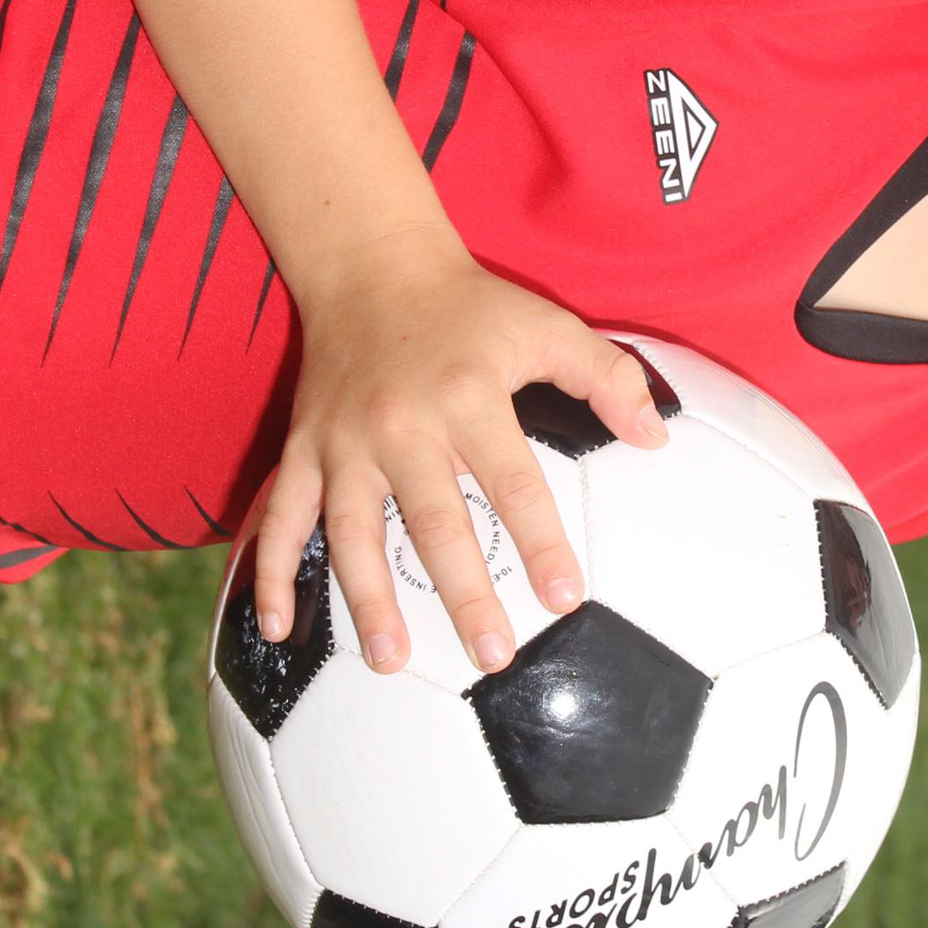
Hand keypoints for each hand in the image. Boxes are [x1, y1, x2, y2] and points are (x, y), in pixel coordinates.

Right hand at [249, 229, 667, 673]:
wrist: (370, 266)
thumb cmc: (470, 306)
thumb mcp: (547, 325)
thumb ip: (607, 378)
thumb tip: (655, 438)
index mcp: (467, 397)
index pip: (512, 482)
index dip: (540, 542)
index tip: (565, 598)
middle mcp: (402, 425)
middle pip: (434, 522)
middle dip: (463, 593)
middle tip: (492, 655)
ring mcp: (344, 442)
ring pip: (352, 532)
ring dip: (368, 600)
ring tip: (390, 660)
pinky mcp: (303, 449)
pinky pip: (282, 518)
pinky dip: (272, 573)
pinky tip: (277, 628)